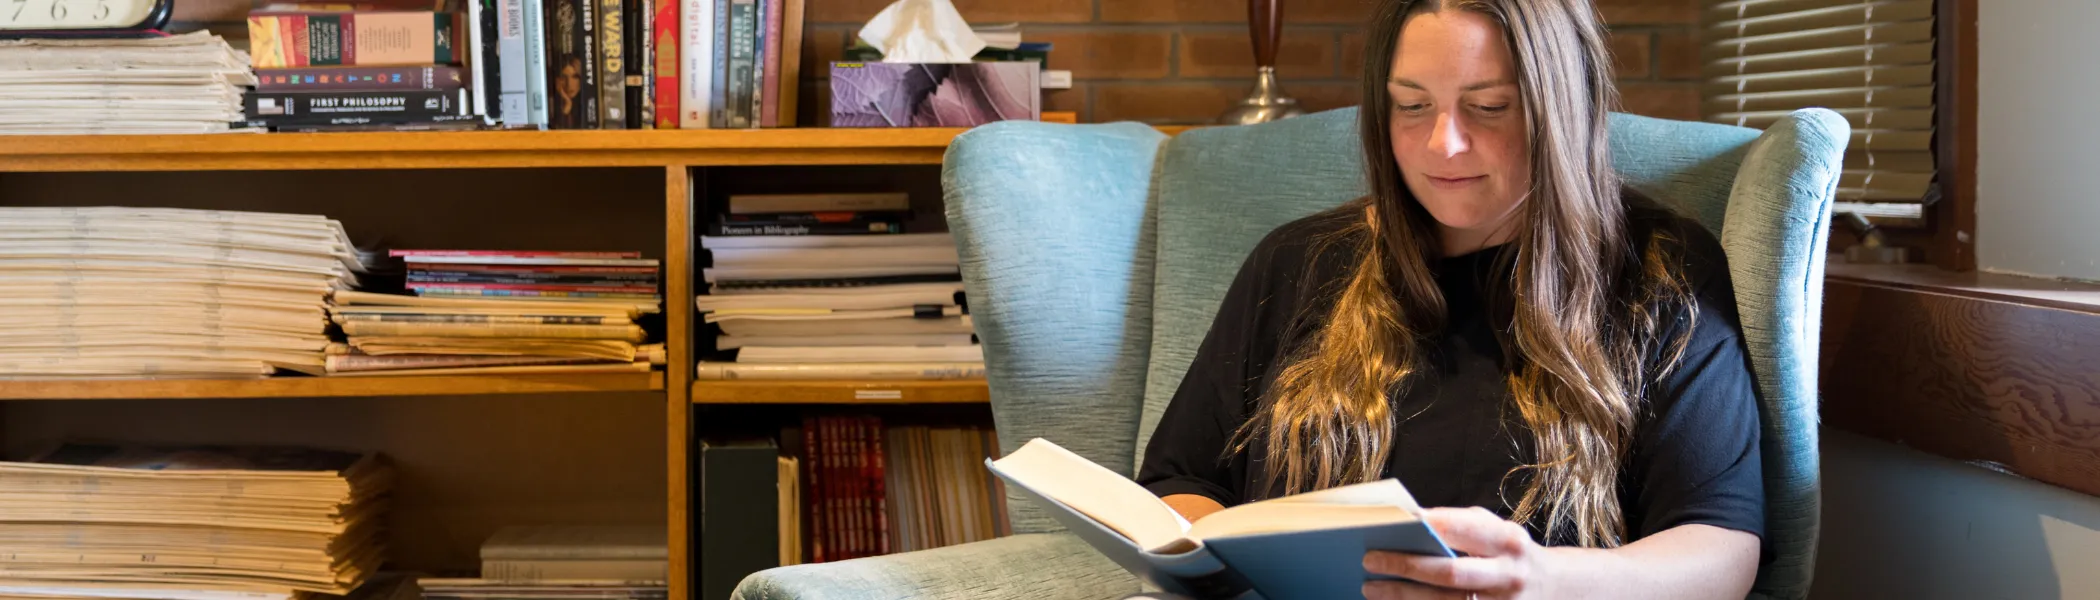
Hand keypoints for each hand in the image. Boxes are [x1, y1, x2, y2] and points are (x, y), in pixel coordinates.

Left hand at [1362, 507, 1554, 599]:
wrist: (1555, 589)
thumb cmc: (1511, 553)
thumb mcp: (1497, 530)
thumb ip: (1461, 526)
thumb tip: (1409, 523)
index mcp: (1508, 541)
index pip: (1462, 529)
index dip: (1427, 525)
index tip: (1393, 521)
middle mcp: (1508, 575)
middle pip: (1450, 573)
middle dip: (1406, 566)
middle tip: (1370, 560)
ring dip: (1403, 596)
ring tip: (1370, 588)